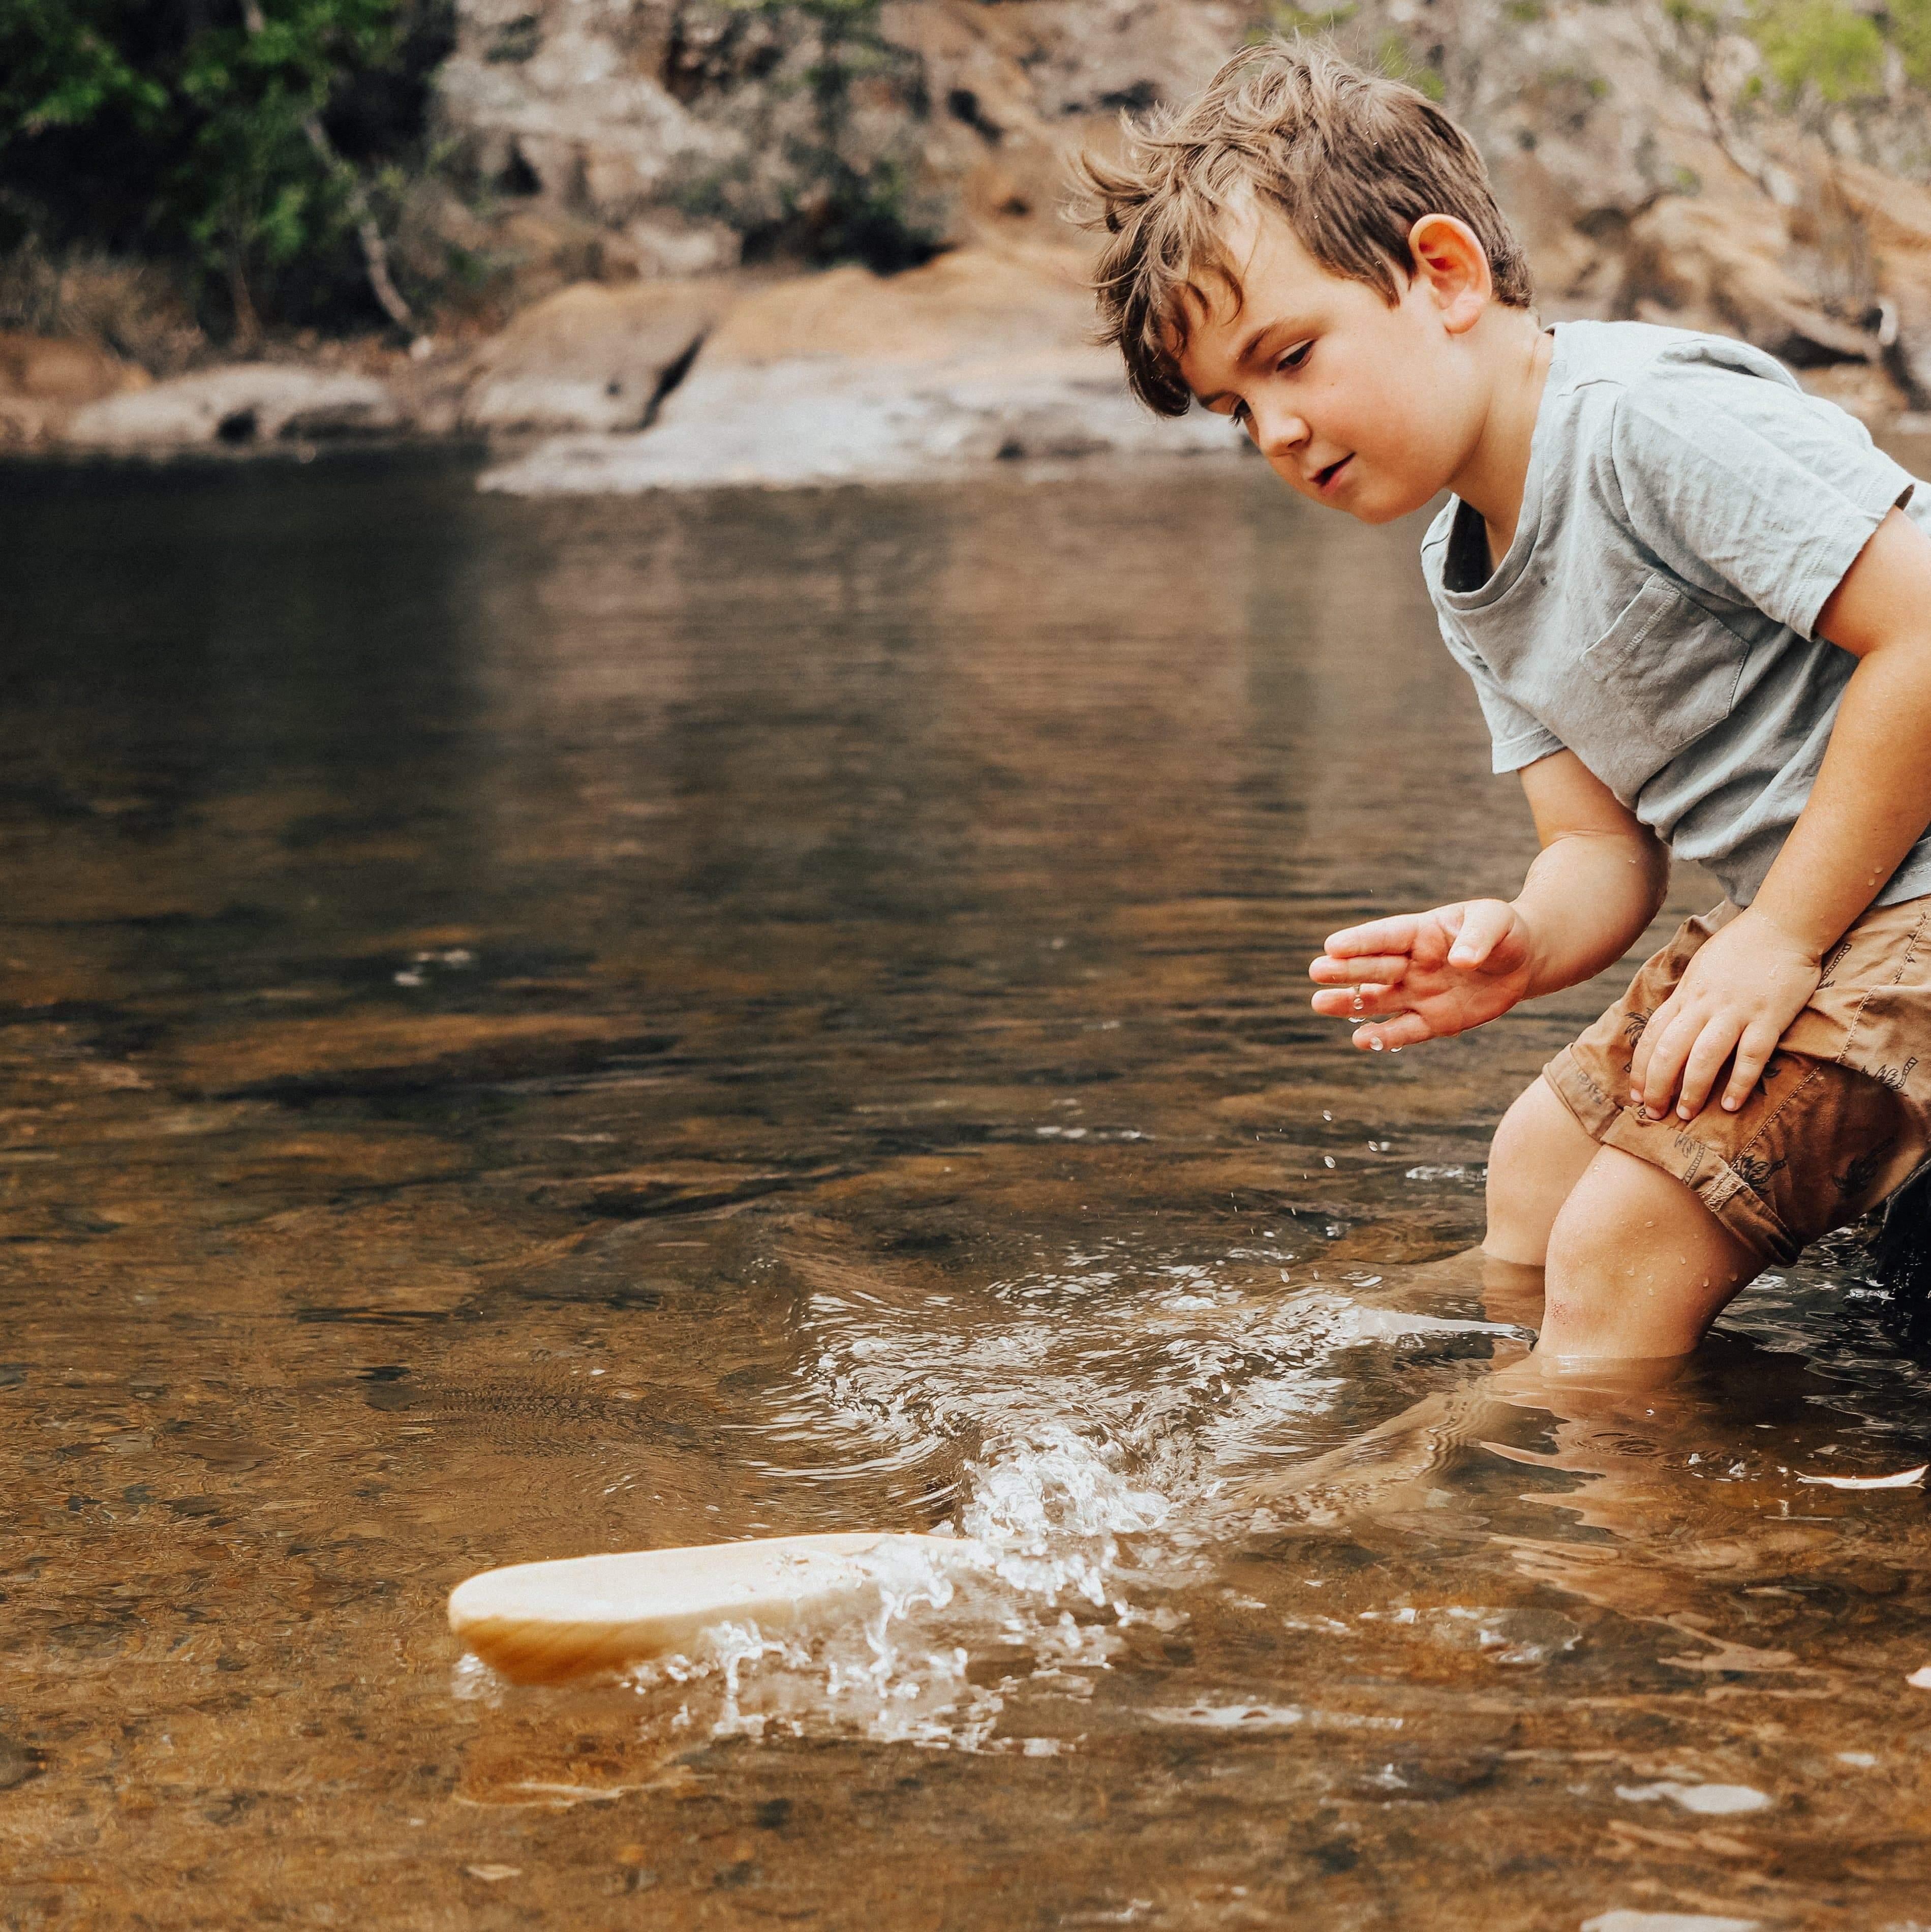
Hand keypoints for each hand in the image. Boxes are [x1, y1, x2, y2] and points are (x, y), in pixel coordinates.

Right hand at [1308, 899, 1536, 1049]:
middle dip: (1347, 970)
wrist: (1521, 961)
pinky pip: (1406, 1030)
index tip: (1332, 945)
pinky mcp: (1434, 1020)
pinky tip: (1361, 1039)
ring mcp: (1419, 993)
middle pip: (1375, 968)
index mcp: (1421, 932)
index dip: (1361, 941)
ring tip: (1319, 1003)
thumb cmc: (1502, 932)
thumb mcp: (1496, 923)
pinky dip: (1385, 1036)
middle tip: (1316, 971)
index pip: (1386, 936)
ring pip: (1379, 1000)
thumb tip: (1461, 959)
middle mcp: (1412, 964)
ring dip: (1350, 1003)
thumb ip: (1478, 938)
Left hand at [1628, 908, 1820, 1119]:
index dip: (1640, 1068)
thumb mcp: (1701, 969)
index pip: (1652, 1036)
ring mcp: (1736, 1011)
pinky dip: (1739, 1082)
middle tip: (1654, 1114)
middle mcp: (1704, 1004)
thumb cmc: (1741, 948)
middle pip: (1669, 1051)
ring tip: (1685, 1116)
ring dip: (1691, 1090)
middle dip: (1657, 1086)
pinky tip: (1731, 1105)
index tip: (1635, 1094)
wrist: (1783, 925)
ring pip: (1703, 1057)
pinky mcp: (1768, 1017)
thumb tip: (1670, 1026)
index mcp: (1686, 994)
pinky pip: (1750, 1056)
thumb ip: (1687, 998)